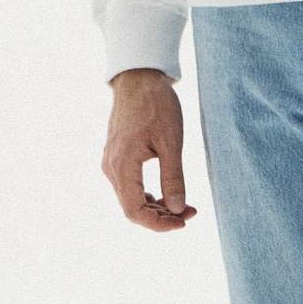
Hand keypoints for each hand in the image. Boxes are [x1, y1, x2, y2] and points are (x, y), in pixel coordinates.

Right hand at [102, 68, 197, 229]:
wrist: (139, 79)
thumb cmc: (156, 106)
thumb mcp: (171, 142)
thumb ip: (173, 178)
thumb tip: (177, 209)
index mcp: (123, 165)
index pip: (134, 211)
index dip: (158, 224)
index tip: (183, 221)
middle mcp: (112, 168)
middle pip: (132, 208)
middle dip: (161, 217)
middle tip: (191, 213)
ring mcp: (112, 163)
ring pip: (131, 199)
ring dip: (156, 207)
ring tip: (184, 205)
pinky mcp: (117, 157)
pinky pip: (130, 186)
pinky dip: (148, 195)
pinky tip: (168, 194)